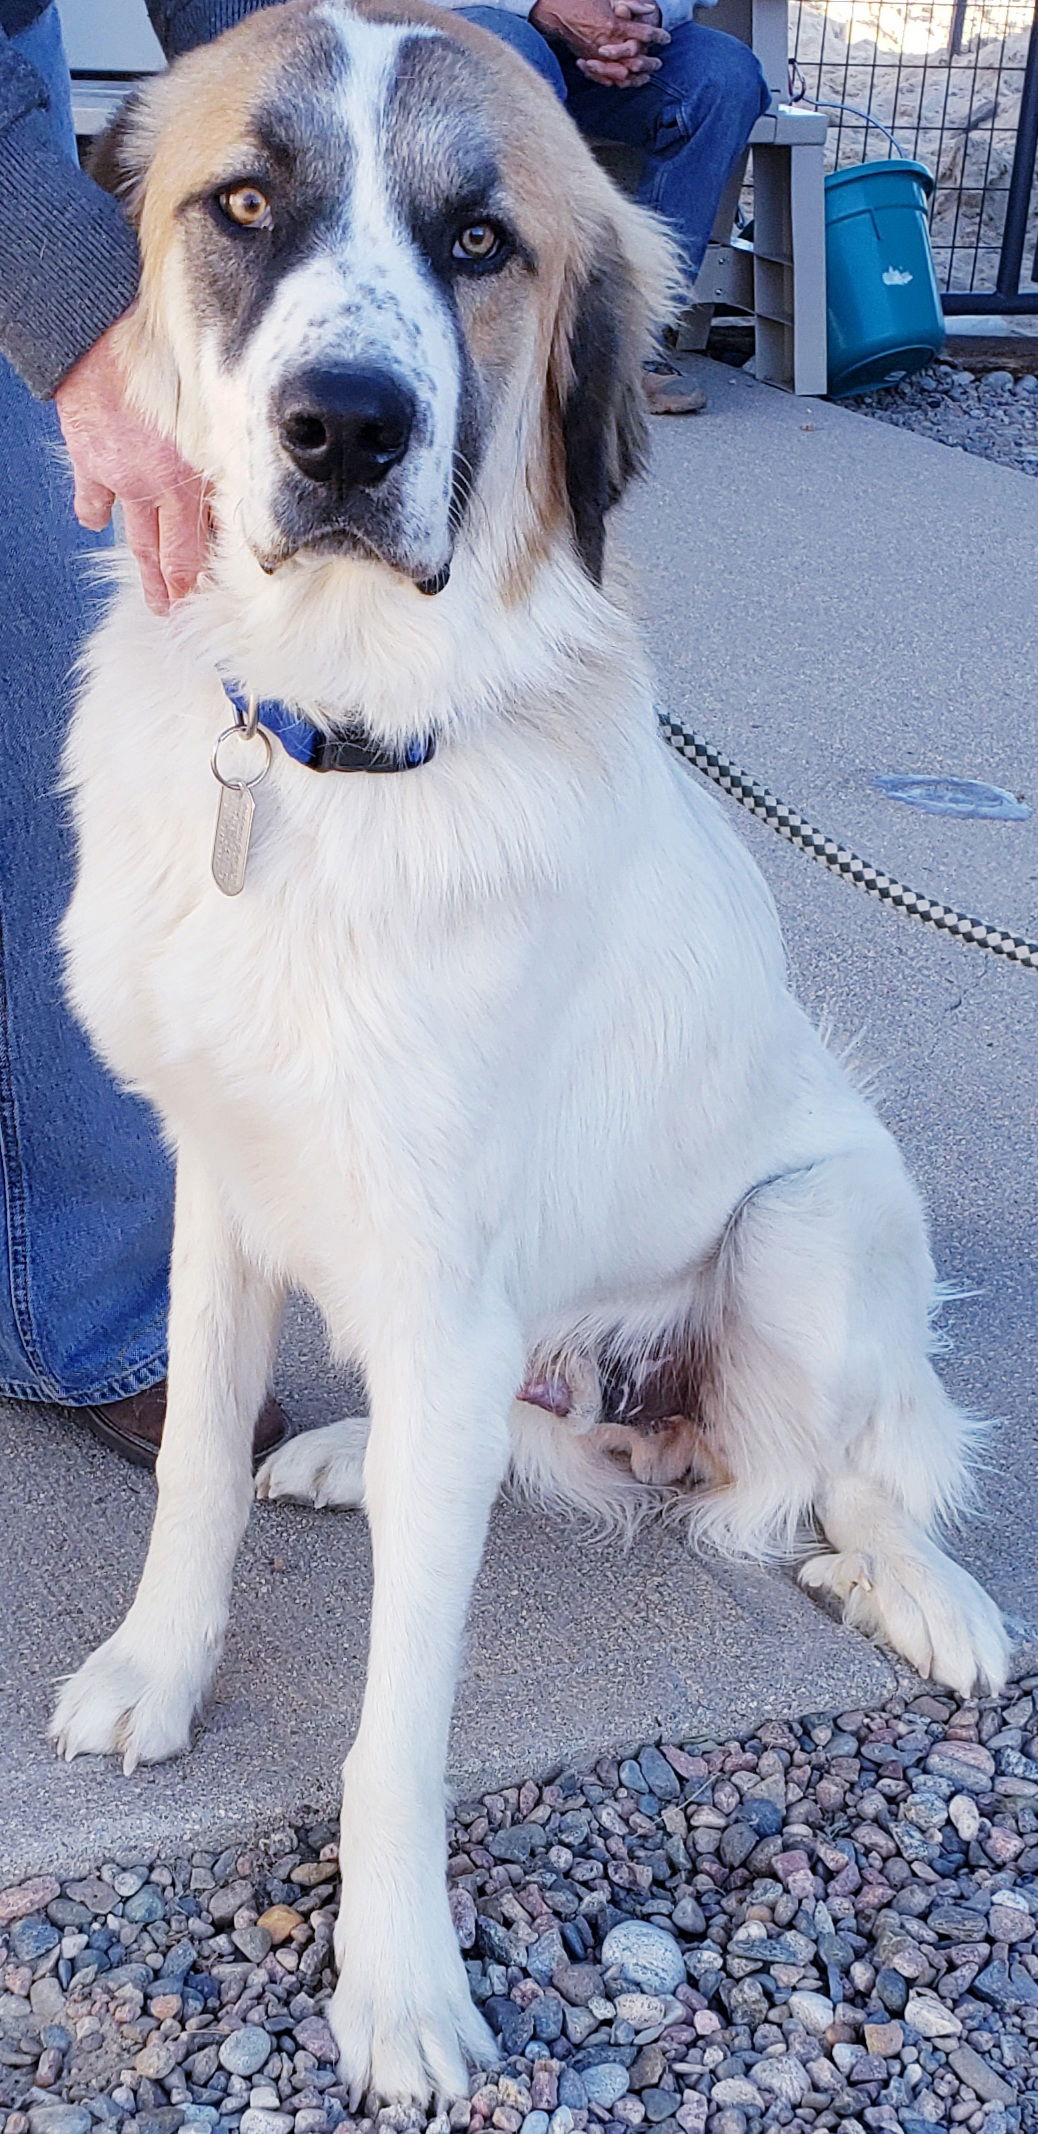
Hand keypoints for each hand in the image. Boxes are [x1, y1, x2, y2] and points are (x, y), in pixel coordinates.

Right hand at [54, 323, 209, 616]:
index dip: (203, 576)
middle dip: (175, 588)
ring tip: (153, 596)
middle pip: (169, 552)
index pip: (202, 543)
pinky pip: (92, 501)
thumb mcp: (211, 403)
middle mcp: (158, 487)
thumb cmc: (165, 359)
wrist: (102, 335)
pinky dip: (94, 513)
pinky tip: (96, 521)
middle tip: (179, 615)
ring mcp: (121, 479)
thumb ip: (225, 442)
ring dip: (144, 569)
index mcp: (193, 475)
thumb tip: (245, 471)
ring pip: (135, 539)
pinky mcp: (89, 462)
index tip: (209, 598)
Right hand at [531, 0, 666, 81]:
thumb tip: (649, 10)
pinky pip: (607, 79)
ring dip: (637, 75)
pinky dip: (620, 81)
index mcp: (614, 26)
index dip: (658, 36)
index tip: (666, 38)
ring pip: (624, 73)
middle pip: (637, 59)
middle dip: (650, 61)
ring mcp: (597, 57)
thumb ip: (630, 4)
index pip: (644, 34)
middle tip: (659, 63)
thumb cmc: (582, 0)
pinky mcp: (588, 63)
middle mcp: (607, 45)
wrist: (554, 11)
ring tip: (648, 76)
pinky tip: (628, 81)